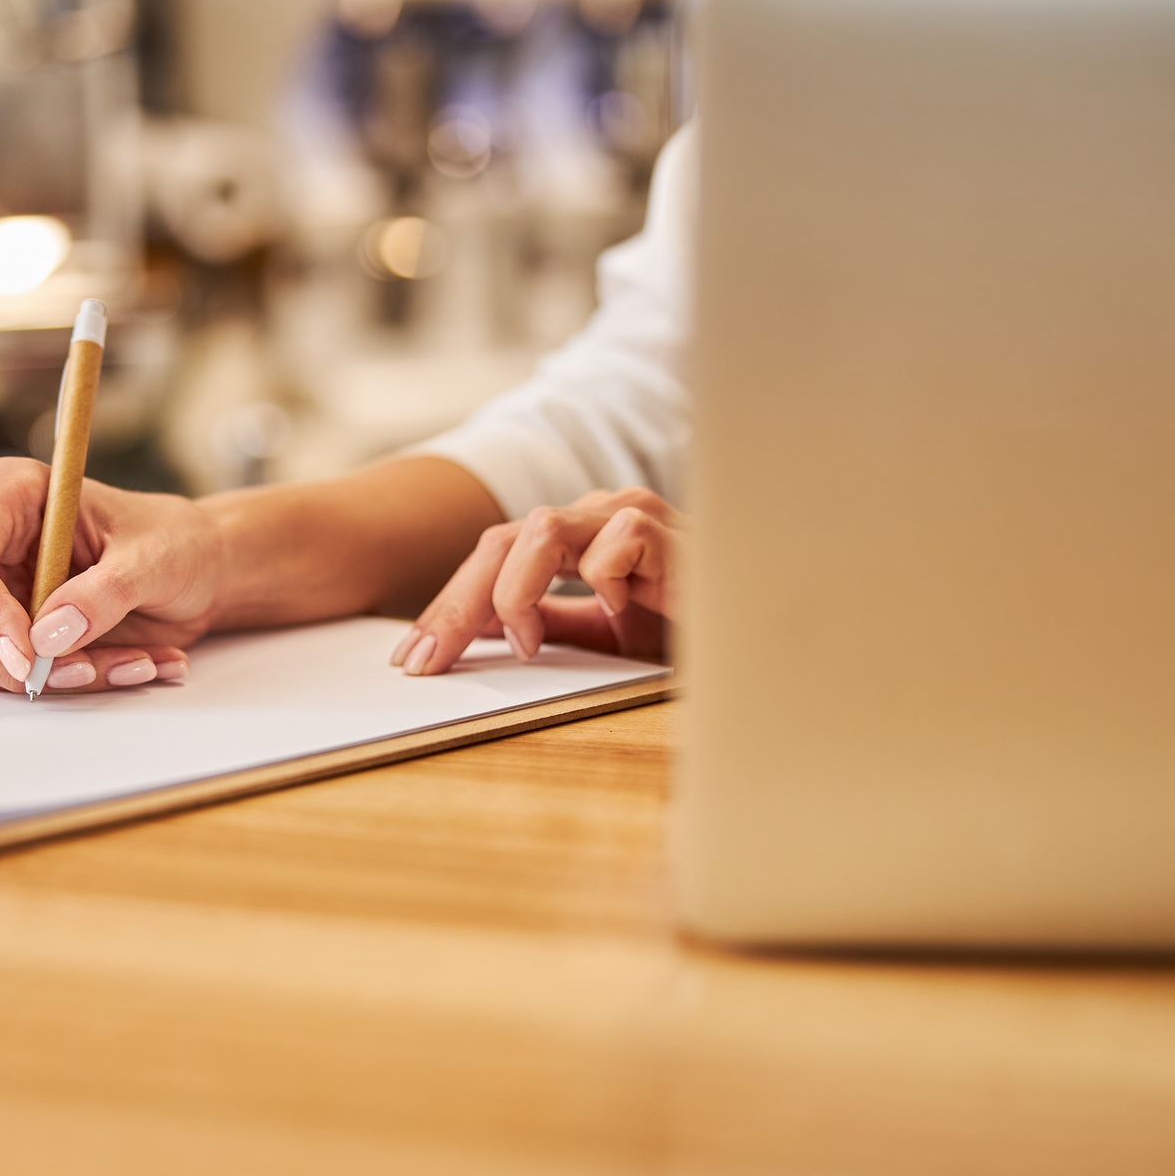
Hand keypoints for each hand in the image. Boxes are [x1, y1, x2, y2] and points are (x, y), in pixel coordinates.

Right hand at [0, 457, 222, 693]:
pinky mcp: (14, 629)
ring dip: (59, 676)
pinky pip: (19, 674)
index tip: (29, 654)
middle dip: (17, 660)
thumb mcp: (154, 560)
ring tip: (134, 662)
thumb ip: (104, 593)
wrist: (198, 569)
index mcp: (11, 494)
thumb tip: (48, 636)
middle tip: (85, 672)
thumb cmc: (176, 543)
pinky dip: (74, 682)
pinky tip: (131, 663)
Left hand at [389, 488, 678, 675]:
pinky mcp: (668, 531)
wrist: (759, 635)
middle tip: (428, 659)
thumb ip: (550, 626)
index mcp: (578, 537)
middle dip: (456, 604)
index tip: (415, 657)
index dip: (449, 604)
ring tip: (524, 645)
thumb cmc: (693, 630)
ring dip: (515, 593)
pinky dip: (602, 579)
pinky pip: (612, 542)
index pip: (493, 556)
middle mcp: (598, 516)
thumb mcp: (604, 637)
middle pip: (500, 540)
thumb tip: (479, 636)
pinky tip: (615, 612)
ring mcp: (631, 516)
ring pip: (539, 531)